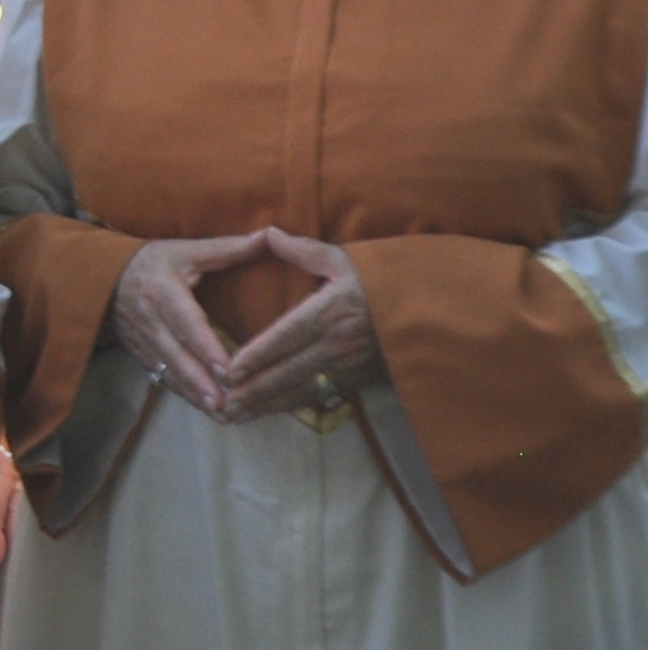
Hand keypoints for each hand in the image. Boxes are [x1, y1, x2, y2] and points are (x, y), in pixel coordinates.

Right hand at [112, 231, 274, 418]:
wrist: (104, 275)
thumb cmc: (153, 262)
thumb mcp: (185, 250)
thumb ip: (227, 249)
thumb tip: (269, 237)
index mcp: (162, 289)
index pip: (186, 322)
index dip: (206, 347)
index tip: (228, 369)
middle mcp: (148, 318)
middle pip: (176, 355)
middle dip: (201, 382)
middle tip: (228, 404)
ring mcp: (141, 339)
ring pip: (169, 371)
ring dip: (195, 394)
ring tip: (223, 414)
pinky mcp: (138, 353)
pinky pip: (162, 376)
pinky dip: (185, 394)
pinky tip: (207, 408)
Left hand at [220, 229, 383, 417]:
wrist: (428, 311)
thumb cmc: (380, 281)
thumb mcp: (344, 259)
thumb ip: (303, 250)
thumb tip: (268, 233)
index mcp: (330, 311)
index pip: (287, 336)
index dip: (258, 356)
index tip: (230, 370)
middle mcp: (338, 343)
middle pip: (289, 372)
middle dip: (254, 391)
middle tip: (221, 404)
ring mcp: (348, 365)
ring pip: (302, 390)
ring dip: (268, 405)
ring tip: (235, 415)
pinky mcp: (357, 379)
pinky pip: (319, 395)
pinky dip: (291, 406)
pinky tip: (267, 412)